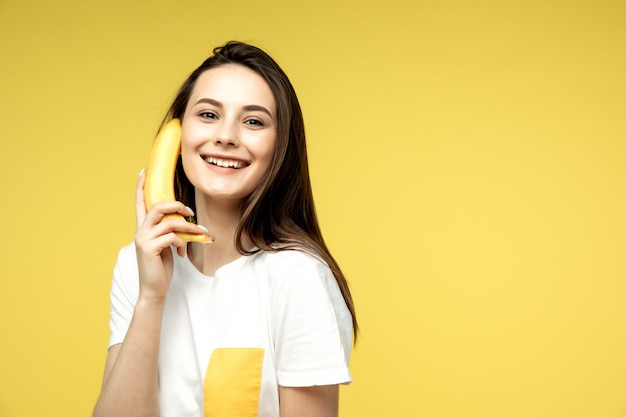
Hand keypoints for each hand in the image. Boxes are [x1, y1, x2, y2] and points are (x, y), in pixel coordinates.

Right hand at [134, 169, 204, 300]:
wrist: (153, 289)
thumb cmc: (160, 267)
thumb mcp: (165, 245)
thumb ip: (169, 231)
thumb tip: (184, 221)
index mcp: (142, 229)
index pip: (139, 203)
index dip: (140, 187)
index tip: (143, 171)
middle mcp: (140, 231)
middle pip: (157, 207)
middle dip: (176, 205)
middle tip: (190, 211)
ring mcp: (143, 239)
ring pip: (169, 222)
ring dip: (188, 227)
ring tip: (199, 233)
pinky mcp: (149, 248)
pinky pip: (171, 237)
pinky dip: (182, 242)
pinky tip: (182, 253)